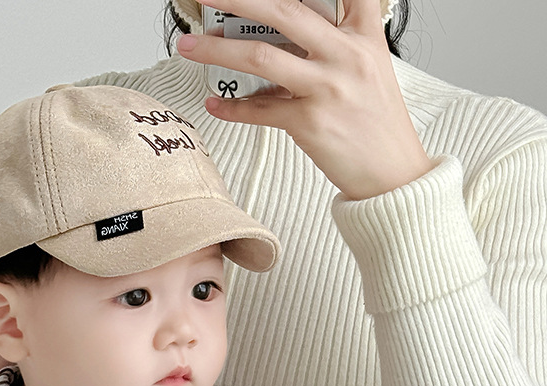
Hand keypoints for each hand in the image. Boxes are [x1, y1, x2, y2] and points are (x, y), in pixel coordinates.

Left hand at [178, 0, 433, 198]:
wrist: (393, 173)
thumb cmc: (376, 122)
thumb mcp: (367, 69)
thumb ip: (330, 47)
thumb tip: (276, 39)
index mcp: (363, 34)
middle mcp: (346, 54)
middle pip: (283, 11)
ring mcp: (327, 87)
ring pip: (261, 57)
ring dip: (217, 50)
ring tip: (190, 46)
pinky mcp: (309, 122)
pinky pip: (259, 110)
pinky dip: (232, 107)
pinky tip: (216, 102)